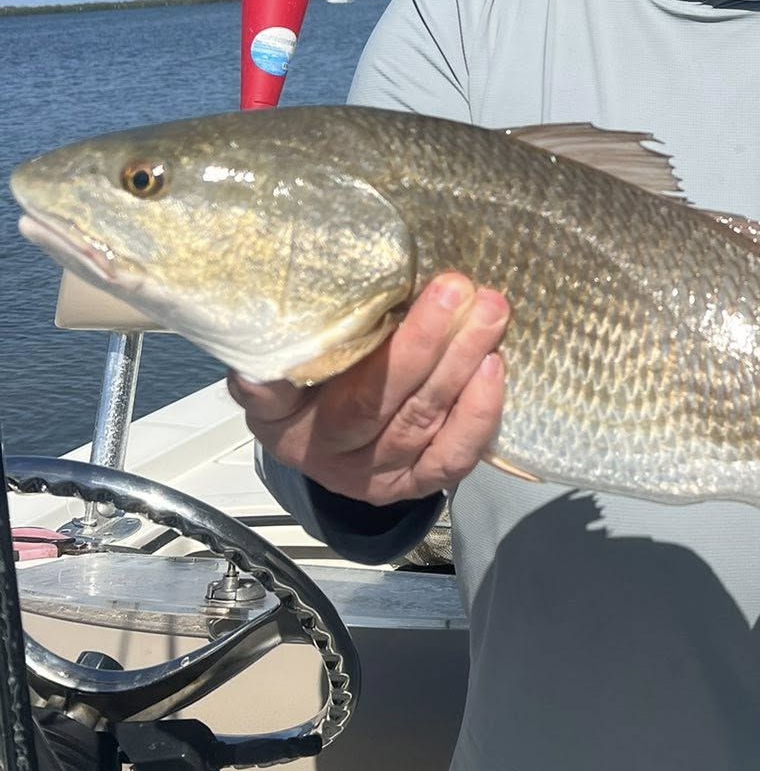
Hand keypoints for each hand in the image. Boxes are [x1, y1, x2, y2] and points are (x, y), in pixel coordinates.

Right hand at [229, 273, 508, 504]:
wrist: (332, 434)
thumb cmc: (307, 385)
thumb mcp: (275, 373)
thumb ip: (271, 368)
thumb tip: (254, 367)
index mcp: (288, 427)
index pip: (298, 398)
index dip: (313, 373)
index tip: (337, 326)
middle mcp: (335, 458)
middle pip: (379, 403)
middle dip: (422, 342)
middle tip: (454, 288)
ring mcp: (382, 475)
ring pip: (424, 421)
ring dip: (462, 362)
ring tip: (489, 312)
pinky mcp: (422, 482)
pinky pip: (454, 457)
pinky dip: (478, 413)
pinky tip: (494, 365)